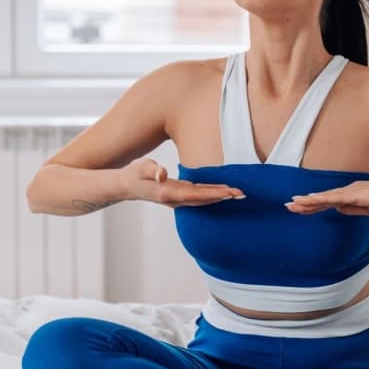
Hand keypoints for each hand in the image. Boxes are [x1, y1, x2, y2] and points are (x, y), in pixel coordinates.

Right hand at [121, 158, 245, 207]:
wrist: (125, 185)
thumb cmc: (134, 173)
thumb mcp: (140, 167)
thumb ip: (152, 170)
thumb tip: (162, 174)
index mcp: (167, 193)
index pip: (195, 194)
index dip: (213, 193)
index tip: (230, 192)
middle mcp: (174, 199)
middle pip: (203, 199)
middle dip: (223, 197)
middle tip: (243, 194)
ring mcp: (176, 200)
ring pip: (202, 200)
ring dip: (220, 198)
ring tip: (237, 195)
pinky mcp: (177, 197)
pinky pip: (198, 199)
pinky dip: (211, 197)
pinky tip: (222, 194)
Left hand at [283, 179, 368, 221]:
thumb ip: (355, 211)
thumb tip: (339, 210)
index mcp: (355, 197)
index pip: (330, 202)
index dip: (313, 206)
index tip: (298, 209)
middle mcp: (352, 191)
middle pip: (323, 198)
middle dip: (305, 202)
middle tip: (287, 205)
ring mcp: (355, 191)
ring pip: (326, 197)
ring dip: (308, 201)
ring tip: (292, 204)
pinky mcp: (360, 193)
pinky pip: (337, 197)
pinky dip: (322, 199)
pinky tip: (310, 200)